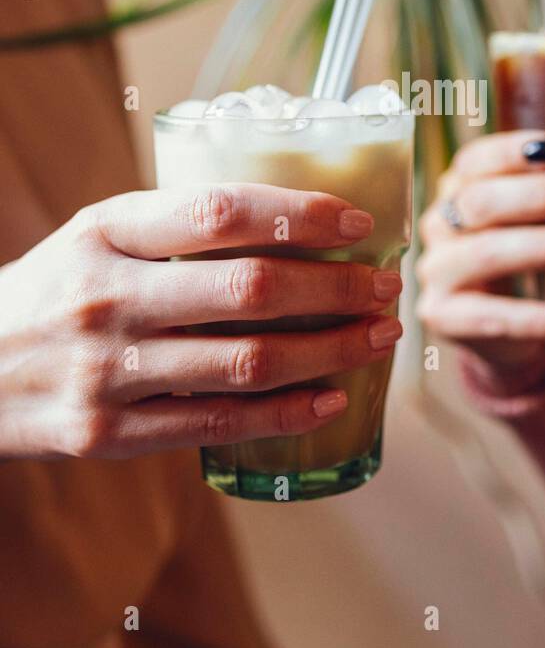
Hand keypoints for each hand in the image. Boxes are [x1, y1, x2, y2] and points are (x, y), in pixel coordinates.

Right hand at [0, 184, 402, 459]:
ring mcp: (107, 372)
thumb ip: (175, 227)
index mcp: (105, 230)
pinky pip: (215, 423)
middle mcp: (107, 297)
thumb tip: (295, 220)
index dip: (300, 214)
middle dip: (335, 289)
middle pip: (248, 290)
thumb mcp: (96, 236)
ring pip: (245, 362)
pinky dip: (284, 414)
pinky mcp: (107, 435)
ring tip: (376, 338)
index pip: (219, 211)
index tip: (357, 221)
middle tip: (386, 285)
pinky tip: (330, 400)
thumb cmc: (55, 290)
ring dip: (329, 351)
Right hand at [417, 131, 544, 392]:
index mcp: (461, 187)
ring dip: (543, 247)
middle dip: (539, 195)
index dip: (509, 151)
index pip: (475, 159)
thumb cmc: (543, 263)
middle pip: (480, 201)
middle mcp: (441, 224)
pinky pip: (491, 318)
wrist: (515, 340)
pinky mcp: (443, 320)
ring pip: (484, 254)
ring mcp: (437, 273)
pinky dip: (538, 319)